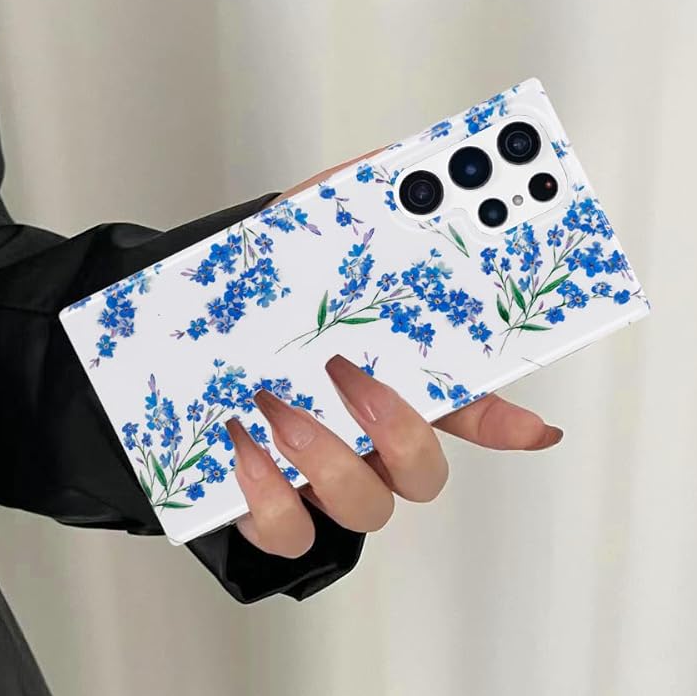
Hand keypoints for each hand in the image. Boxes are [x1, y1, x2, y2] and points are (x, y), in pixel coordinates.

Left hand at [238, 154, 562, 556]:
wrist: (165, 350)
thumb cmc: (251, 301)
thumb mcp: (300, 241)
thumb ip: (352, 207)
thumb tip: (394, 163)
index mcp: (392, 383)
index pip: (467, 404)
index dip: (505, 418)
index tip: (532, 420)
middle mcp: (368, 441)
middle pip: (425, 467)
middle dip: (400, 428)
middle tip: (351, 375)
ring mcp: (324, 479)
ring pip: (366, 504)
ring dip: (326, 457)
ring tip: (275, 404)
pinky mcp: (271, 509)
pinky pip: (290, 532)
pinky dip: (270, 494)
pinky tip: (241, 442)